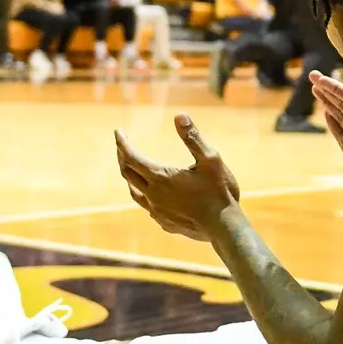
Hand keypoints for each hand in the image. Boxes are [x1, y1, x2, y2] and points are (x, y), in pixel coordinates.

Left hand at [115, 115, 241, 241]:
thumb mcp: (210, 160)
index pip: (131, 157)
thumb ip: (193, 138)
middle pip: (127, 173)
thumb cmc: (219, 191)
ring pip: (134, 192)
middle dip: (122, 157)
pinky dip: (143, 194)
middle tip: (121, 146)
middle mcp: (153, 195)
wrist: (224, 227)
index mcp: (160, 177)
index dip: (122, 143)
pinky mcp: (164, 223)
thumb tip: (179, 116)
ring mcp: (157, 211)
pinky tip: (152, 193)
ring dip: (130, 177)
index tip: (118, 132)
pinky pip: (147, 206)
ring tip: (130, 169)